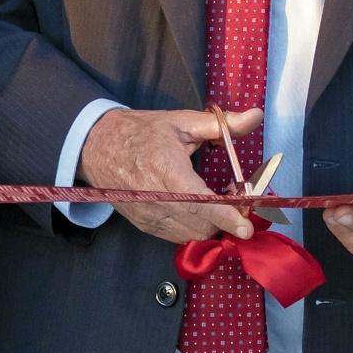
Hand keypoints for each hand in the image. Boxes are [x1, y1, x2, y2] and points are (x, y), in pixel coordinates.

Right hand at [78, 106, 259, 242]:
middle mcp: (155, 199)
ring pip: (192, 235)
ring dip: (213, 225)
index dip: (226, 217)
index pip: (200, 202)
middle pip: (201, 225)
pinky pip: (179, 236)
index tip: (247, 227)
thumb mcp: (181, 121)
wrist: (97, 146)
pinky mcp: (145, 226)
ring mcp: (149, 216)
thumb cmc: (142, 132)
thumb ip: (221, 124)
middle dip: (227, 218)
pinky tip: (200, 208)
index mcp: (165, 169)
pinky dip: (196, 228)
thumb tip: (255, 116)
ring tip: (219, 201)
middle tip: (238, 198)